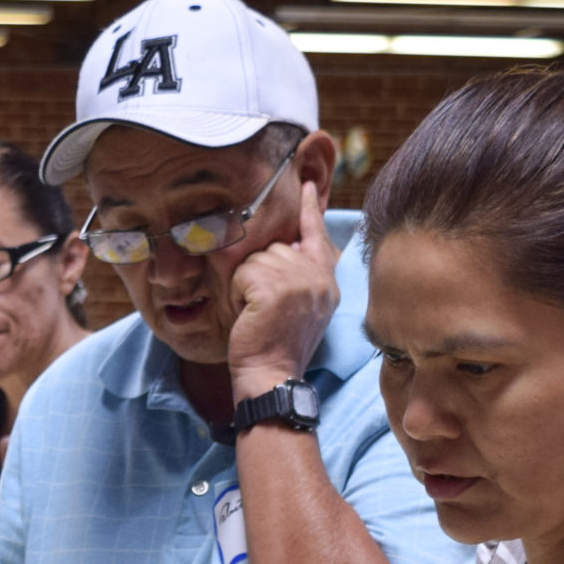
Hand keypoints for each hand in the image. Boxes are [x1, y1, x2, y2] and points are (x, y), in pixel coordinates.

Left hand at [225, 180, 339, 399]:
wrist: (272, 377)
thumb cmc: (277, 347)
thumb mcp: (300, 307)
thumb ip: (298, 276)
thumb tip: (282, 245)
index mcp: (327, 282)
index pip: (317, 235)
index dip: (309, 210)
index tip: (305, 186)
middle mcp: (318, 277)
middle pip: (274, 247)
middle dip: (257, 273)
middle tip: (263, 310)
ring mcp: (298, 281)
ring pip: (255, 259)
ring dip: (245, 285)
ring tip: (257, 314)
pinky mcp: (274, 289)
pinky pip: (242, 273)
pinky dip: (236, 294)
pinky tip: (248, 316)